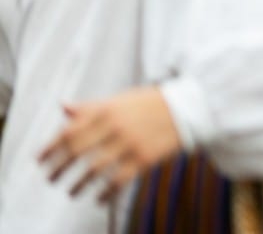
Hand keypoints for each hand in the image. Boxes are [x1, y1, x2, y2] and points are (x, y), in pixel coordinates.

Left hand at [40, 87, 181, 202]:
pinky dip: (106, 193)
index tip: (39, 160)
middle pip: (77, 151)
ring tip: (71, 192)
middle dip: (59, 168)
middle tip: (51, 179)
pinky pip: (118, 180)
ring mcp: (130, 143)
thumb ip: (90, 106)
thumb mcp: (118, 100)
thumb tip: (63, 107)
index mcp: (106, 110)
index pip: (69, 131)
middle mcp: (115, 126)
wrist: (187, 107)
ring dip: (78, 184)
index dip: (50, 148)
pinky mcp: (144, 158)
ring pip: (94, 169)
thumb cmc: (149, 103)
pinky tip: (99, 199)